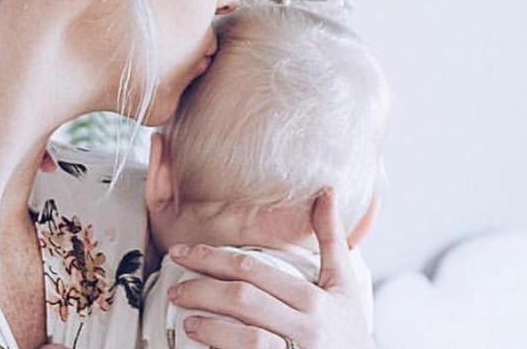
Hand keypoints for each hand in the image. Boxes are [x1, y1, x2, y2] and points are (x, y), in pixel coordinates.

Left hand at [167, 189, 374, 348]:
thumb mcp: (346, 284)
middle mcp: (306, 326)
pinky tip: (205, 345)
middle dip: (202, 287)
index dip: (214, 258)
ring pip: (247, 338)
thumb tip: (325, 192)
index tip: (185, 253)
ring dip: (211, 326)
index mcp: (315, 298)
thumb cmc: (350, 330)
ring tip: (187, 318)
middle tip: (176, 284)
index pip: (255, 271)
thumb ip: (331, 239)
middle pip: (244, 299)